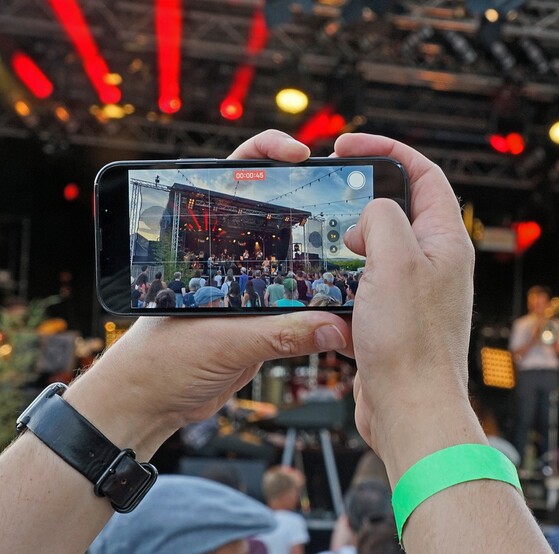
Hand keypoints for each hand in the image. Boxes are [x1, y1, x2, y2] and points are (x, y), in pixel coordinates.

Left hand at [66, 130, 352, 457]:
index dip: (268, 155)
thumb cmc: (159, 362)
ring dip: (321, 259)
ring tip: (356, 250)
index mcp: (207, 246)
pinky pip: (298, 303)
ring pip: (293, 261)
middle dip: (312, 203)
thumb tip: (334, 326)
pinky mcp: (262, 322)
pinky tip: (346, 304)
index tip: (299, 155)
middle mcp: (230, 260)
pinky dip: (322, 303)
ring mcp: (249, 290)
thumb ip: (279, 333)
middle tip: (347, 198)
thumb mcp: (222, 342)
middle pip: (277, 216)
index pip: (237, 179)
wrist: (148, 405)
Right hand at [336, 133, 476, 472]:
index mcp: (446, 240)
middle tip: (333, 198)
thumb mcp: (394, 261)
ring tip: (326, 247)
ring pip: (381, 250)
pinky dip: (347, 283)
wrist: (410, 411)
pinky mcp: (397, 320)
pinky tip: (328, 291)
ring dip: (352, 245)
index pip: (423, 174)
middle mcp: (437, 263)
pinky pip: (369, 286)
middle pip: (400, 210)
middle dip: (364, 200)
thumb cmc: (410, 342)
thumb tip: (369, 217)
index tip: (348, 146)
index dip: (387, 150)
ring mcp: (418, 293)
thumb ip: (382, 218)